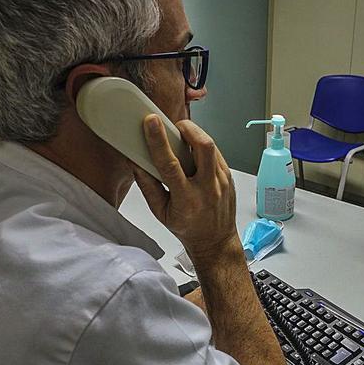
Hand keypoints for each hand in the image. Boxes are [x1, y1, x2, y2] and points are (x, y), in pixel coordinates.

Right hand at [133, 114, 240, 263]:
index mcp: (186, 200)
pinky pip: (216, 154)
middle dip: (188, 128)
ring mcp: (222, 182)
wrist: (215, 241)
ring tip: (182, 139)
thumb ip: (146, 185)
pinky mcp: (229, 177)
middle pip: (203, 146)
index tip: (151, 123)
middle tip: (175, 126)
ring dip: (195, 136)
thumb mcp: (160, 212)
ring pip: (211, 146)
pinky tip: (194, 154)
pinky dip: (203, 148)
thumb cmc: (187, 228)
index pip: (171, 165)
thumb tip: (135, 161)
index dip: (158, 141)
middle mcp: (208, 189)